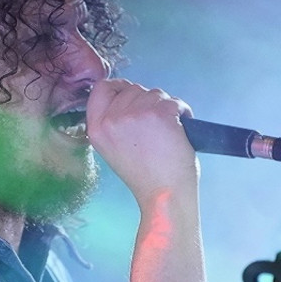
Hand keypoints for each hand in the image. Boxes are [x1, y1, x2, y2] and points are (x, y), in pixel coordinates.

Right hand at [86, 79, 197, 202]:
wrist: (165, 195)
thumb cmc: (144, 177)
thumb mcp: (113, 148)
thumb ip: (114, 123)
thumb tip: (130, 99)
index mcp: (97, 128)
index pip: (101, 88)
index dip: (117, 87)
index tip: (129, 92)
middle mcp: (112, 118)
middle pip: (132, 89)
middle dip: (147, 101)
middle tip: (156, 126)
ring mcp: (136, 114)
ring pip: (155, 93)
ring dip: (166, 107)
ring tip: (168, 133)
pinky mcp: (161, 113)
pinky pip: (175, 101)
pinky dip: (183, 113)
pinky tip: (181, 130)